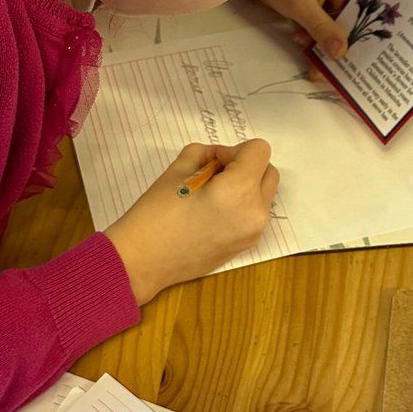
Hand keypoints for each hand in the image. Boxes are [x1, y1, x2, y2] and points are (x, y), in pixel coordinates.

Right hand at [104, 141, 278, 304]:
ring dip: (245, 186)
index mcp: (240, 189)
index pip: (259, 150)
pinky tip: (211, 213)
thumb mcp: (177, 169)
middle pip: (268, 171)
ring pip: (264, 194)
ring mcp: (253, 232)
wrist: (144, 260)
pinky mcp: (246, 245)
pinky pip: (254, 214)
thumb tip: (218, 160)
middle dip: (245, 167)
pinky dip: (242, 205)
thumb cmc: (156, 214)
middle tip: (212, 176)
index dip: (234, 150)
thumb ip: (205, 153)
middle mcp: (255, 212)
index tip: (212, 164)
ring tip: (211, 196)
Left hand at [256, 0, 361, 60]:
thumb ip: (322, 29)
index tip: (356, 59)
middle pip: (348, 23)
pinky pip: (323, 28)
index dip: (358, 36)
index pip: (359, 13)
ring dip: (322, 46)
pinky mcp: (320, 9)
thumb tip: (341, 53)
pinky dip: (314, 40)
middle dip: (338, 46)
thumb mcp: (302, 6)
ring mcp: (332, 0)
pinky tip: (303, 45)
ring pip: (334, 29)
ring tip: (312, 62)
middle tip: (331, 71)